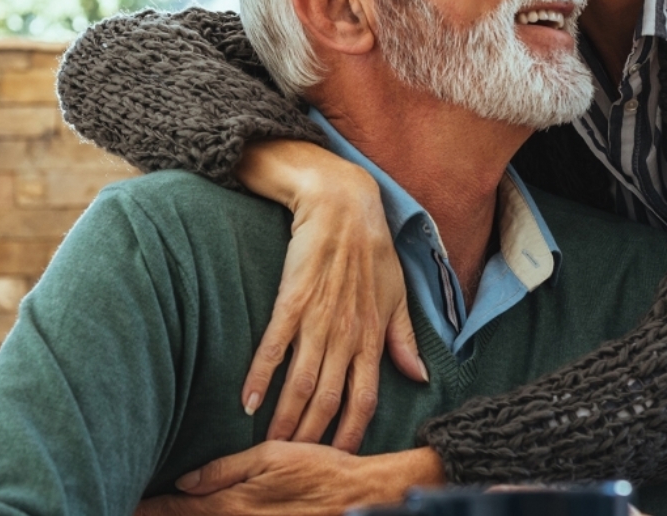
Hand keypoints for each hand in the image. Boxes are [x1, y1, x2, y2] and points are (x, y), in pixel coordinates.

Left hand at [134, 442, 445, 515]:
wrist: (356, 498)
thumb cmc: (319, 470)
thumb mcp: (272, 455)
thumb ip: (226, 469)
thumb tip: (185, 481)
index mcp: (232, 504)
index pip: (176, 510)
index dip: (149, 508)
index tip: (126, 504)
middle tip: (133, 509)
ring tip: (154, 514)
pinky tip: (201, 515)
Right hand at [236, 141, 426, 450]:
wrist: (342, 203)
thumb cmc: (372, 248)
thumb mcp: (398, 294)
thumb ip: (403, 339)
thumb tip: (419, 375)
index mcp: (375, 335)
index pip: (365, 398)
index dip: (351, 432)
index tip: (338, 459)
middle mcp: (348, 333)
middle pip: (329, 399)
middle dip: (312, 436)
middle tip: (293, 463)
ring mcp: (320, 317)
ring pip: (302, 382)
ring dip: (285, 418)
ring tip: (269, 447)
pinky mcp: (293, 299)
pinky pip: (274, 346)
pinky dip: (260, 376)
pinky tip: (247, 402)